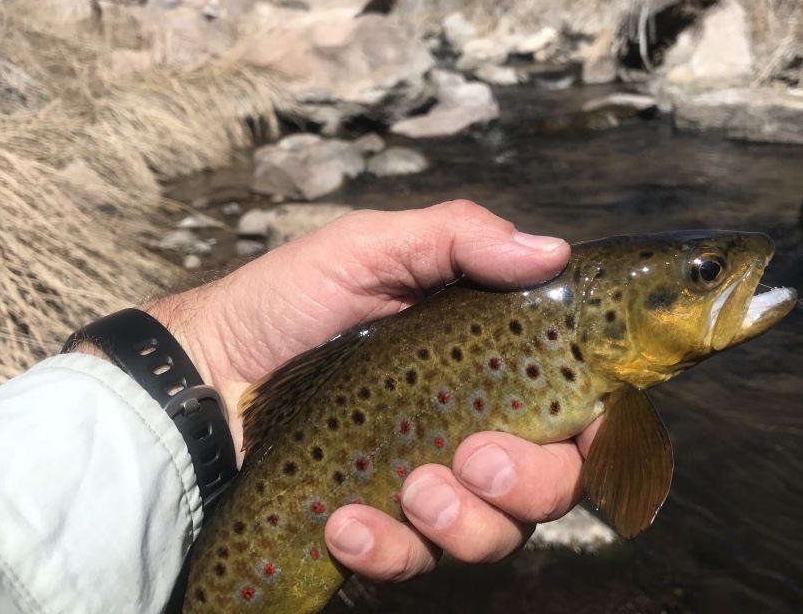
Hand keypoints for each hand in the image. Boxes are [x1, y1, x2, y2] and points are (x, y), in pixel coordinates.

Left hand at [144, 200, 585, 580]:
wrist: (204, 372)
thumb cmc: (289, 301)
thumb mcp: (371, 248)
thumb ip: (459, 238)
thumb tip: (552, 252)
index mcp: (486, 364)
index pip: (578, 408)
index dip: (599, 427)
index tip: (586, 426)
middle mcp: (472, 429)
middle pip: (555, 484)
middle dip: (531, 482)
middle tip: (475, 458)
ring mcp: (427, 485)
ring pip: (496, 535)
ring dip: (462, 521)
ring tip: (408, 484)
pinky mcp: (378, 529)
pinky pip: (411, 564)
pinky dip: (386, 548)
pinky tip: (345, 519)